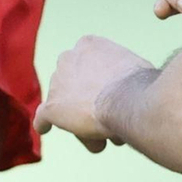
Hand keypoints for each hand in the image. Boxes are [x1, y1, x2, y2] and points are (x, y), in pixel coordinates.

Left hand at [35, 33, 144, 151]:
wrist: (126, 99)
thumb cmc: (138, 84)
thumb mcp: (133, 65)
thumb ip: (121, 70)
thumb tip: (125, 83)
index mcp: (88, 45)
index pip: (88, 64)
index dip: (97, 83)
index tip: (107, 94)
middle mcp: (67, 59)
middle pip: (74, 84)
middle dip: (86, 100)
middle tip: (105, 117)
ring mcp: (57, 83)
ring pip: (65, 104)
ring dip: (78, 119)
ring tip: (100, 136)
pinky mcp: (52, 107)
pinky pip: (43, 116)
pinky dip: (45, 123)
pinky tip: (46, 128)